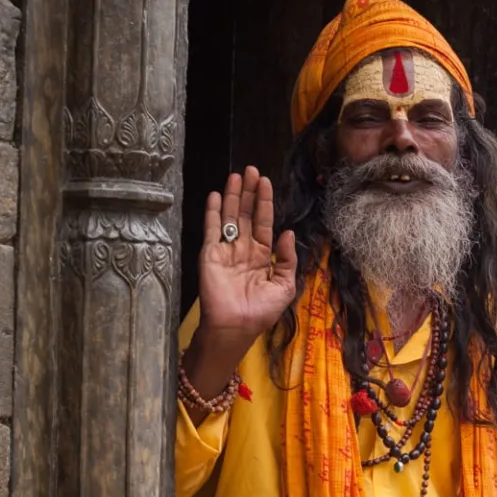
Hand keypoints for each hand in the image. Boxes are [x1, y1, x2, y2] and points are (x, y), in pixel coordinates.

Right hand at [196, 167, 297, 345]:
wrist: (236, 326)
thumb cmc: (261, 311)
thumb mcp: (284, 285)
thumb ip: (287, 258)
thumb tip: (287, 232)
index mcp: (261, 255)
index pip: (263, 222)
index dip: (264, 202)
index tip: (265, 181)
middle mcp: (243, 249)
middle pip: (245, 214)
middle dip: (248, 192)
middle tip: (251, 169)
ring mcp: (225, 250)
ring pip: (229, 217)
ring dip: (232, 196)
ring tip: (236, 175)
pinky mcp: (209, 254)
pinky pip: (211, 229)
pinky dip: (212, 212)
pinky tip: (214, 195)